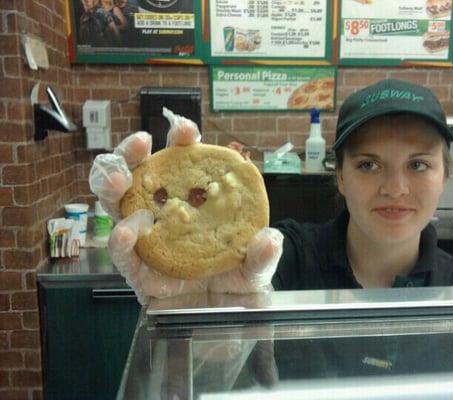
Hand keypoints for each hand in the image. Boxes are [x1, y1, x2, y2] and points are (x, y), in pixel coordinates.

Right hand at [89, 108, 282, 303]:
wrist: (224, 323)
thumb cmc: (237, 285)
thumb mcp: (255, 269)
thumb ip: (262, 255)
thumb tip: (270, 238)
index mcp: (193, 205)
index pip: (183, 166)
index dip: (181, 144)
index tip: (186, 131)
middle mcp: (164, 218)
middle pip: (140, 177)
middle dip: (133, 154)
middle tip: (140, 144)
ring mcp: (147, 244)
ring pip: (118, 207)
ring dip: (112, 186)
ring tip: (117, 179)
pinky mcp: (138, 274)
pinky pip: (123, 256)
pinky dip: (121, 242)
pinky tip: (125, 232)